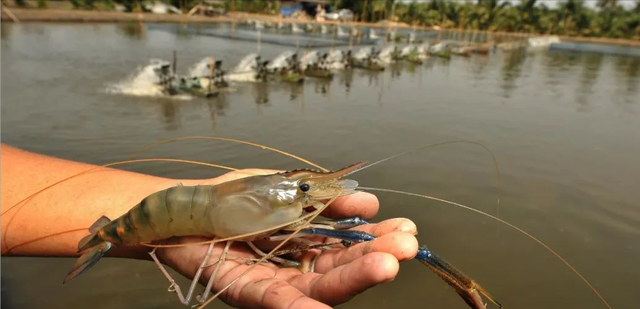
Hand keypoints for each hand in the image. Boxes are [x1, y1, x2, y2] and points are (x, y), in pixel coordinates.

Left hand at [155, 169, 418, 308]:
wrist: (183, 204)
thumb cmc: (233, 198)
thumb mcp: (286, 190)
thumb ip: (324, 198)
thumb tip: (367, 201)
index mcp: (307, 245)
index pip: (349, 247)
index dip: (377, 239)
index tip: (407, 227)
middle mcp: (294, 268)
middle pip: (340, 268)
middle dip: (374, 257)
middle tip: (407, 245)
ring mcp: (273, 283)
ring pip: (318, 285)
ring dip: (352, 278)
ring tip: (386, 265)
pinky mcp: (247, 290)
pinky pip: (277, 302)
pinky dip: (300, 308)